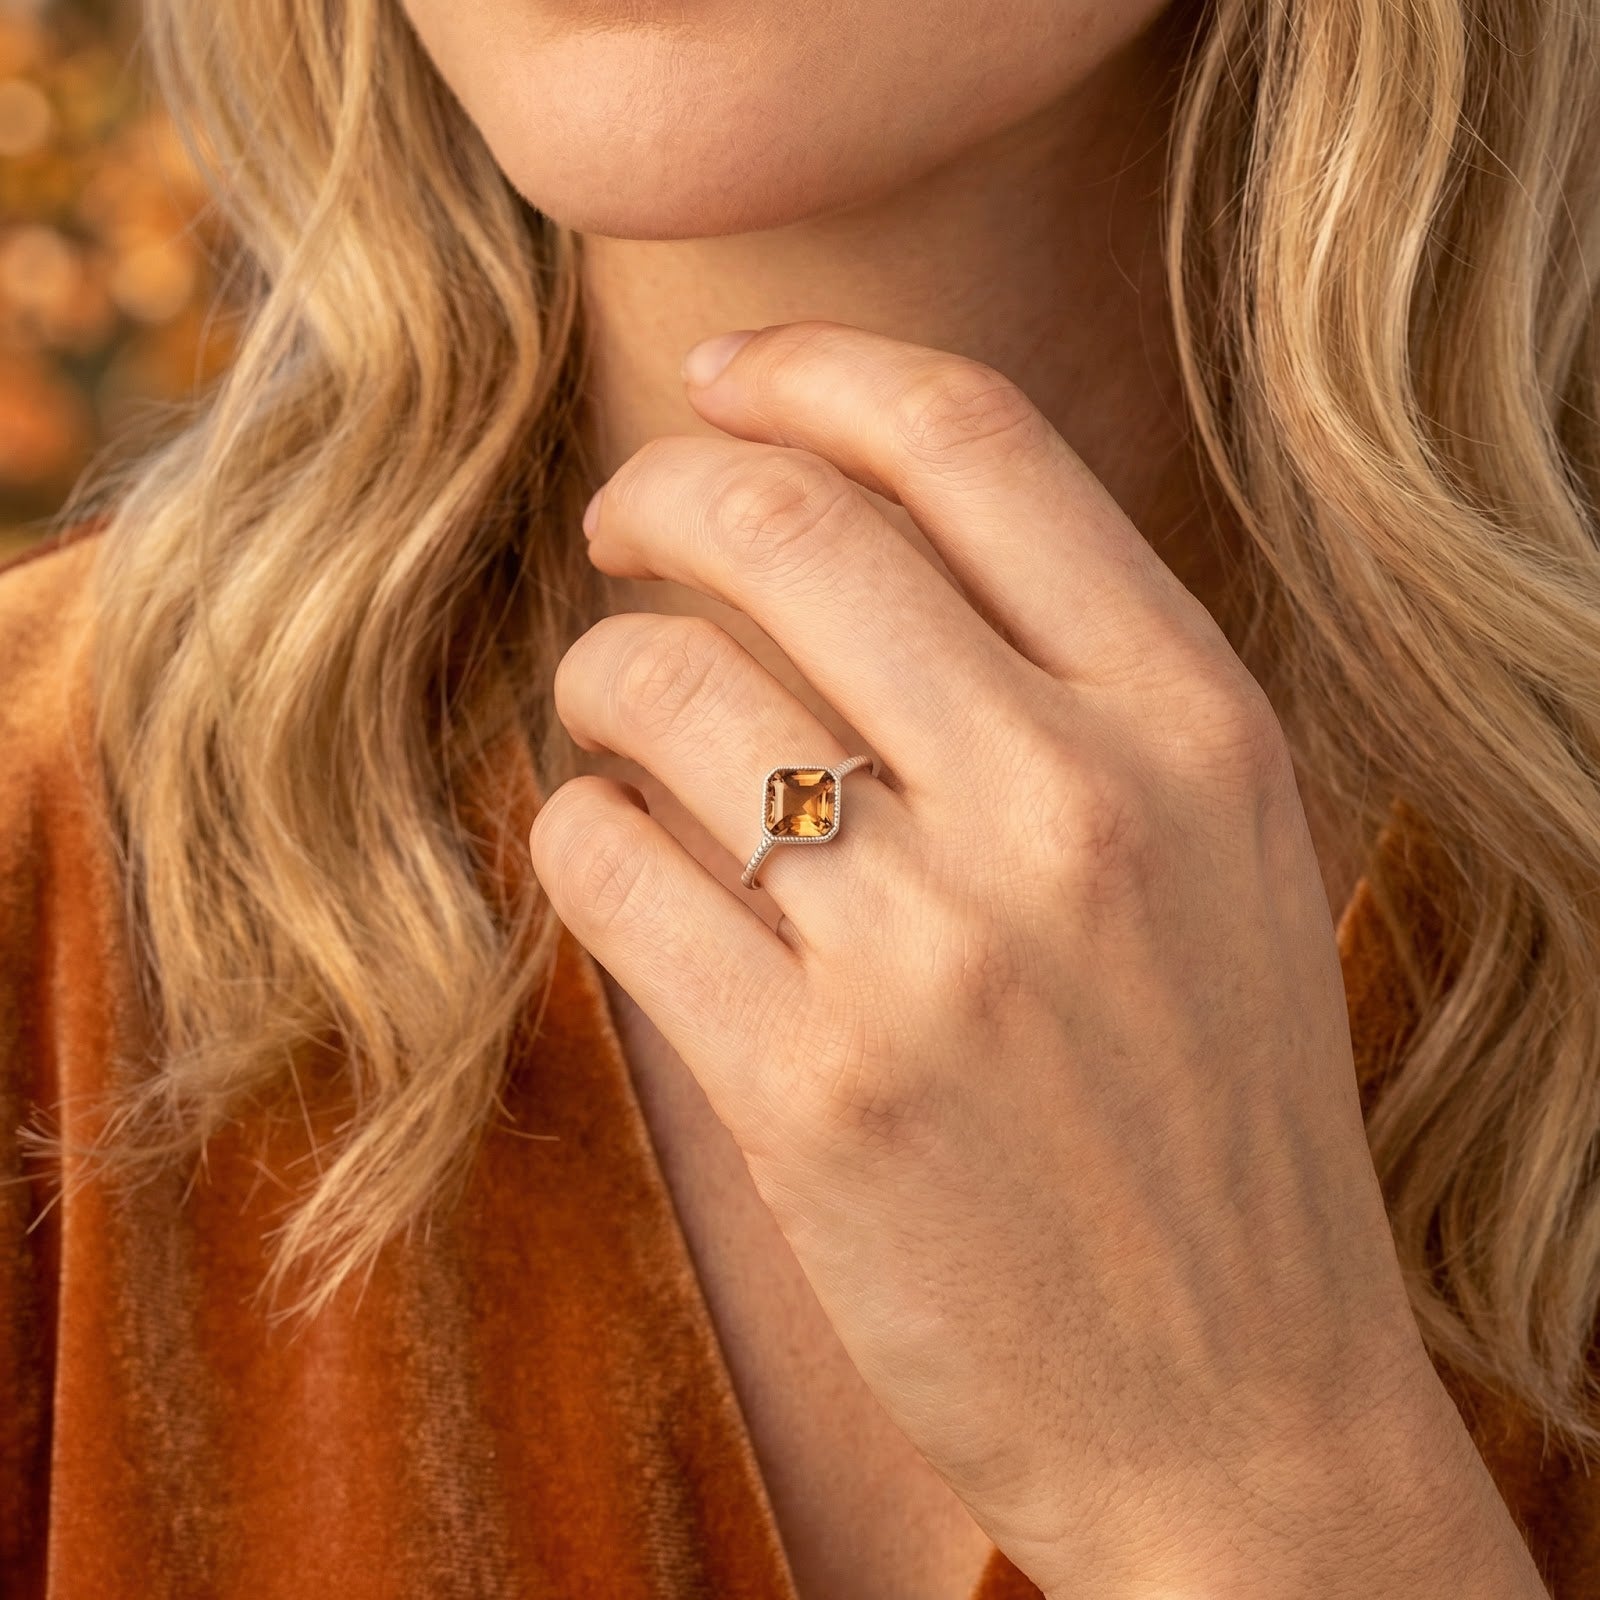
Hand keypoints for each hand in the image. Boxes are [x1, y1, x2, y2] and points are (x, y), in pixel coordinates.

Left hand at [527, 321, 1547, 1597]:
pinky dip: (575, 823)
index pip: (971, 438)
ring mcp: (935, 952)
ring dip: (600, 669)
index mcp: (1193, 722)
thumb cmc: (1210, 1107)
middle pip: (785, 521)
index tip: (722, 378)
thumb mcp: (1216, 847)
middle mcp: (1074, 807)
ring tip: (615, 705)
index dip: (814, 371)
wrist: (1231, 1402)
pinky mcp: (807, 1090)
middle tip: (621, 524)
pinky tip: (612, 842)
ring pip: (662, 686)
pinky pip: (606, 861)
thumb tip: (848, 516)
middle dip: (657, 491)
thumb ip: (1072, 673)